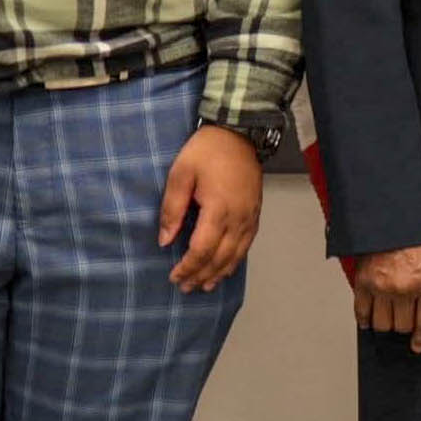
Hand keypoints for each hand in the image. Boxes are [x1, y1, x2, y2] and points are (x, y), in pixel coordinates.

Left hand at [159, 124, 264, 292]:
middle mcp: (238, 219)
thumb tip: (165, 240)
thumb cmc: (206, 151)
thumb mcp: (180, 174)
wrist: (239, 134)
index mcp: (218, 209)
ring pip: (235, 255)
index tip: (174, 277)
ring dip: (219, 273)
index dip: (188, 267)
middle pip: (219, 258)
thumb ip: (172, 209)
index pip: (202, 250)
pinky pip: (246, 245)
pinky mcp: (255, 214)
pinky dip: (234, 261)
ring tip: (204, 285)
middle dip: (201, 275)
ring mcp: (249, 217)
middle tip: (185, 287)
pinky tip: (225, 268)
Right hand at [354, 242, 420, 350]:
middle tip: (402, 322)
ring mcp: (382, 286)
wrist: (391, 218)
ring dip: (385, 325)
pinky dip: (364, 319)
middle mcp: (404, 287)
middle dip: (404, 327)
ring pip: (382, 323)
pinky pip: (361, 311)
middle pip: (402, 326)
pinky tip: (368, 320)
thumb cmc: (413, 236)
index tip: (417, 346)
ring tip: (387, 318)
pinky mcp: (363, 282)